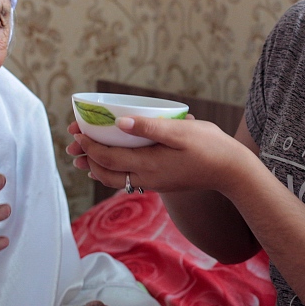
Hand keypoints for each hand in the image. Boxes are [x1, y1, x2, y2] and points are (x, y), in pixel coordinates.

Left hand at [67, 115, 253, 194]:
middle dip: (87, 158)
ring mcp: (155, 182)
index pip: (109, 158)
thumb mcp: (181, 131)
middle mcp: (148, 177)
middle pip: (106, 172)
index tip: (77, 132)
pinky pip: (128, 179)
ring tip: (83, 157)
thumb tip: (120, 123)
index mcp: (150, 164)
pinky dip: (114, 171)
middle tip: (72, 145)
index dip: (90, 146)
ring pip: (116, 179)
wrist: (232, 171)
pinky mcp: (161, 181)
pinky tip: (113, 162)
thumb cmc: (210, 147)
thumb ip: (150, 128)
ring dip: (97, 167)